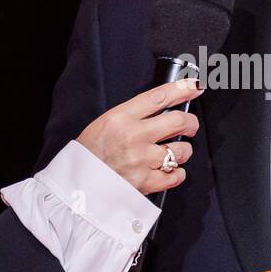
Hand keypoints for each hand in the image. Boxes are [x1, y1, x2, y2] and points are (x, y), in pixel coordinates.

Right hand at [76, 80, 201, 195]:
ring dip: (183, 150)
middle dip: (190, 122)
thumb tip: (163, 106)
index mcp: (120, 118)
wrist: (76, 184)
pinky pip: (176, 176)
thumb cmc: (90, 153)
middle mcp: (133, 137)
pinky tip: (170, 170)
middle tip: (189, 125)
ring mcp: (141, 161)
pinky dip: (177, 173)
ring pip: (181, 150)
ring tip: (174, 152)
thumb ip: (133, 114)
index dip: (181, 89)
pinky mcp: (145, 183)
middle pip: (178, 121)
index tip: (194, 87)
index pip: (158, 97)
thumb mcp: (106, 122)